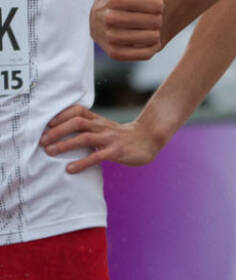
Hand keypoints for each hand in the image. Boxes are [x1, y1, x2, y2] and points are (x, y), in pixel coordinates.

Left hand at [40, 103, 163, 173]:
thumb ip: (89, 127)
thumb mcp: (106, 128)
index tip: (47, 125)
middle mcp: (103, 127)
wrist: (149, 140)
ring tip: (50, 152)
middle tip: (42, 141)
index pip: (79, 111)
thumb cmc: (123, 137)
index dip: (62, 115)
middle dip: (57, 131)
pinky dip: (82, 163)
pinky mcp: (117, 152)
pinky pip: (97, 156)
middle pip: (77, 122)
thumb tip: (62, 133)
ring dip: (65, 145)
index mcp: (99, 121)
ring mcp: (110, 139)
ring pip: (85, 137)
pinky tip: (70, 169)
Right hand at [90, 0, 163, 60]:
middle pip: (153, 22)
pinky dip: (150, 47)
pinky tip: (146, 39)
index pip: (154, 4)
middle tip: (153, 18)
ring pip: (150, 38)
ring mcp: (108, 39)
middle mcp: (106, 20)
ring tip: (150, 28)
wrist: (108, 21)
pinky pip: (144, 54)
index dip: (158, 4)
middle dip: (157, 19)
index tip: (154, 4)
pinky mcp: (113, 54)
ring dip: (155, 33)